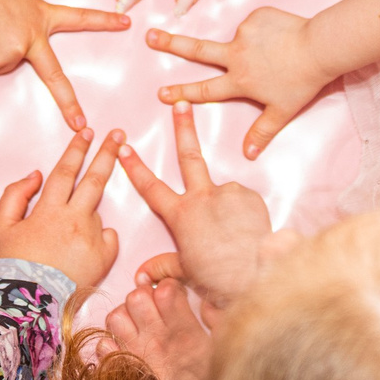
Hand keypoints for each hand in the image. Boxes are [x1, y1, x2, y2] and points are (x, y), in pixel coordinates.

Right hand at [0, 0, 128, 131]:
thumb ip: (27, 18)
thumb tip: (19, 34)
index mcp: (41, 17)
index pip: (78, 18)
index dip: (103, 21)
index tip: (125, 23)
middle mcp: (32, 38)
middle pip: (53, 77)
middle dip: (68, 103)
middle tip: (80, 124)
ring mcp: (14, 52)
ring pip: (2, 65)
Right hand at [0, 127, 124, 297]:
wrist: (28, 304)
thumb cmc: (12, 265)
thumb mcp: (1, 226)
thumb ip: (16, 194)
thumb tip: (37, 174)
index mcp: (49, 210)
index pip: (66, 171)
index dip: (77, 149)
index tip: (87, 131)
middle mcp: (75, 220)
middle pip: (95, 179)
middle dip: (107, 153)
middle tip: (118, 135)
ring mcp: (92, 238)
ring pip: (96, 213)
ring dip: (87, 215)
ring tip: (68, 235)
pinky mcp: (104, 257)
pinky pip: (109, 237)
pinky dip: (100, 236)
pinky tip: (84, 247)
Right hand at [103, 277, 213, 379]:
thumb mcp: (220, 358)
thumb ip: (218, 327)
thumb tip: (210, 302)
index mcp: (184, 329)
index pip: (166, 288)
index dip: (165, 289)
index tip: (171, 300)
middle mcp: (159, 335)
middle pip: (136, 296)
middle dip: (141, 301)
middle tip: (153, 320)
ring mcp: (139, 350)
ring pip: (118, 315)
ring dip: (123, 320)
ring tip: (136, 339)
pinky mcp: (123, 368)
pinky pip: (104, 345)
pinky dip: (108, 347)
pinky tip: (123, 359)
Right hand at [117, 101, 276, 307]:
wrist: (255, 273)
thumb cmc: (218, 276)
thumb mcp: (186, 271)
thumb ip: (164, 266)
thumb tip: (142, 274)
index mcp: (181, 215)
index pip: (151, 187)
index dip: (135, 168)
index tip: (124, 148)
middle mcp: (202, 197)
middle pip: (189, 156)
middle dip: (183, 127)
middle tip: (181, 103)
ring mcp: (227, 193)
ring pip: (221, 192)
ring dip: (224, 206)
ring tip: (233, 233)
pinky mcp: (249, 195)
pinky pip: (241, 200)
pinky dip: (241, 211)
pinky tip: (245, 230)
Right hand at [147, 6, 329, 158]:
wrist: (320, 48)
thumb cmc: (302, 82)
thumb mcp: (282, 112)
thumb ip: (261, 132)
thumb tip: (248, 154)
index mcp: (239, 80)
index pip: (204, 90)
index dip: (181, 92)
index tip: (160, 92)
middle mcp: (235, 56)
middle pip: (197, 50)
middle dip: (170, 44)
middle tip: (150, 36)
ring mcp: (244, 33)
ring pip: (239, 39)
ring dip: (252, 44)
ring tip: (278, 50)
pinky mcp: (256, 17)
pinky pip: (255, 24)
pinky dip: (264, 31)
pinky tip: (281, 37)